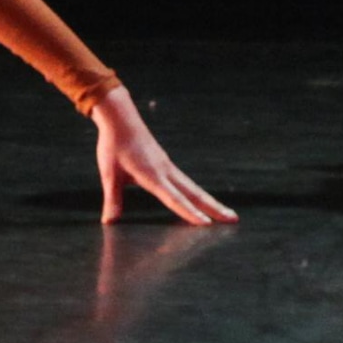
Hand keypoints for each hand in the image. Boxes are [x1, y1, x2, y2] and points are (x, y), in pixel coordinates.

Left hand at [90, 84, 235, 225]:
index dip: (190, 213)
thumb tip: (109, 222)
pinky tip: (203, 201)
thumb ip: (112, 199)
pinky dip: (198, 194)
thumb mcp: (109, 173)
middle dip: (214, 208)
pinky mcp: (167, 164)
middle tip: (234, 220)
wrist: (120, 117)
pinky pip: (187, 182)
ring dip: (211, 202)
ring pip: (194, 188)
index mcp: (153, 175)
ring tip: (227, 214)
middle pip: (195, 193)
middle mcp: (166, 171)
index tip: (206, 224)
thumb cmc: (113, 145)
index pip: (175, 198)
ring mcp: (168, 167)